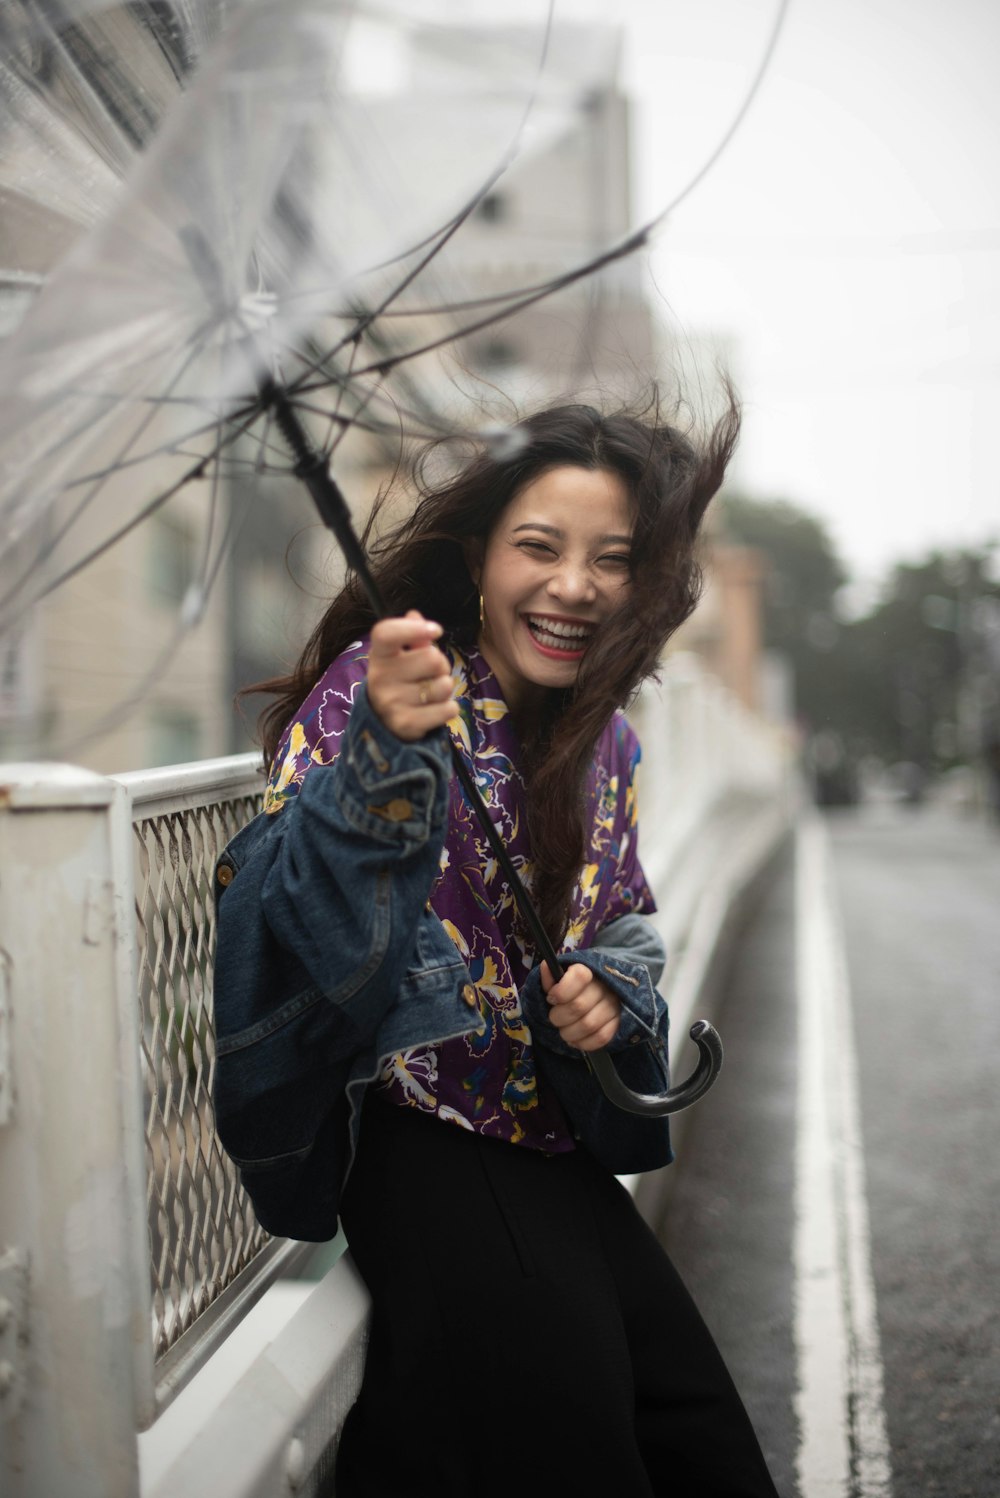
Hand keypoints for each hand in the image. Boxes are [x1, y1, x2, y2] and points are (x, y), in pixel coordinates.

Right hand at [367, 611, 458, 741]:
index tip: (436, 630)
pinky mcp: (406, 724)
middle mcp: (380, 678)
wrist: (383, 724)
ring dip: (445, 688)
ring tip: (429, 694)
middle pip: (433, 658)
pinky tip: (433, 710)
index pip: (387, 633)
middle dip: (441, 665)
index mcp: (378, 655)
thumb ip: (412, 636)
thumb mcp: (400, 656)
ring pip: (445, 685)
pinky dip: (449, 708)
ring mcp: (392, 703)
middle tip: (430, 675)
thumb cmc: (399, 680)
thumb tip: (414, 614)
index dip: (413, 628)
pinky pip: (449, 709)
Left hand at [540, 962, 620, 1051]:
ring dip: (569, 1033)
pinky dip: (583, 1043)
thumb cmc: (573, 988)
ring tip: (564, 1031)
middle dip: (559, 1017)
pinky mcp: (619, 1023)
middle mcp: (605, 986)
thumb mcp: (560, 978)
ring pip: (589, 1025)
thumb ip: (551, 975)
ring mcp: (615, 1005)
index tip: (551, 998)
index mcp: (590, 970)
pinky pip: (601, 1037)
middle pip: (579, 1006)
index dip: (561, 991)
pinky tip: (575, 1040)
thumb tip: (546, 967)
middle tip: (555, 1018)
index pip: (579, 976)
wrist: (596, 996)